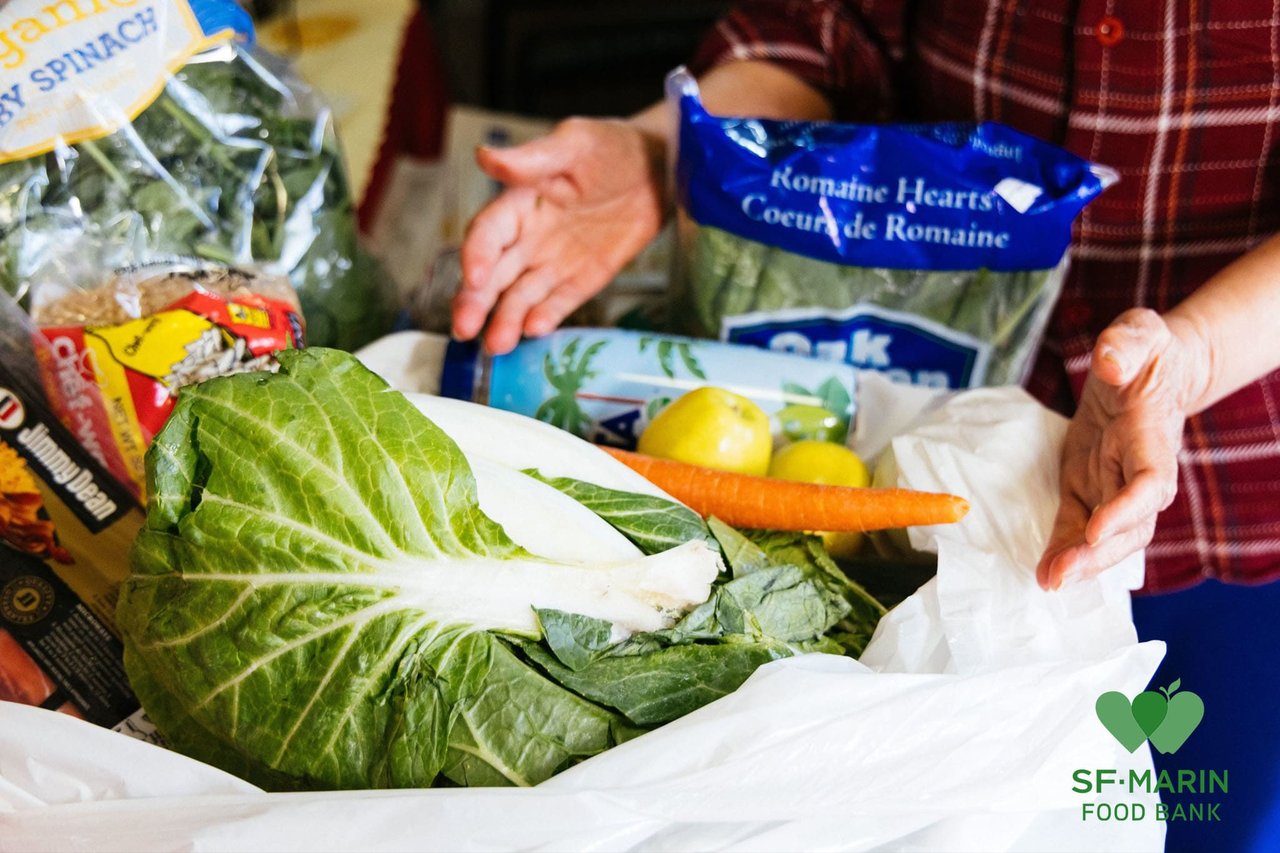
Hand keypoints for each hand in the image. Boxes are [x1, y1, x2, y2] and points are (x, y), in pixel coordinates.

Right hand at [453, 117, 666, 353]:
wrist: (660, 169)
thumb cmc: (612, 147)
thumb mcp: (574, 143)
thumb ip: (532, 158)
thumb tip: (484, 156)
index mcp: (518, 202)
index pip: (487, 234)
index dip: (476, 256)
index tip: (474, 278)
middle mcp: (529, 237)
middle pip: (495, 274)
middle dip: (477, 301)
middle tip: (465, 328)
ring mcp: (554, 262)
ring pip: (522, 296)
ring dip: (506, 319)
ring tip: (497, 344)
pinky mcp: (583, 280)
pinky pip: (560, 302)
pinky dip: (547, 316)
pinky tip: (535, 331)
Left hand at [1037, 309, 1208, 589]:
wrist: (1144, 371)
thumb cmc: (1144, 351)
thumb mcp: (1140, 333)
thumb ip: (1126, 344)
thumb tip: (1109, 361)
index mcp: (1152, 439)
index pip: (1150, 484)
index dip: (1127, 510)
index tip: (1097, 530)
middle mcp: (1137, 473)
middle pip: (1130, 526)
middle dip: (1098, 554)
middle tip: (1063, 574)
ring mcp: (1113, 486)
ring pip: (1104, 537)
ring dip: (1078, 562)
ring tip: (1049, 581)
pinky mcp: (1087, 489)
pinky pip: (1075, 526)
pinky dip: (1060, 550)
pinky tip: (1043, 573)